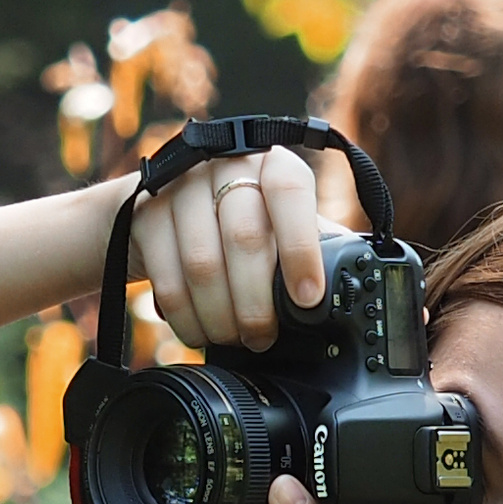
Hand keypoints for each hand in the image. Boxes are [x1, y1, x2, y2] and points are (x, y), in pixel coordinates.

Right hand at [128, 147, 326, 352]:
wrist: (163, 212)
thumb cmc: (238, 223)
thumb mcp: (281, 226)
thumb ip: (315, 245)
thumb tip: (357, 279)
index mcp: (272, 165)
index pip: (290, 192)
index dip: (301, 249)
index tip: (308, 299)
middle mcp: (226, 164)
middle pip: (244, 238)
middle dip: (256, 303)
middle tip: (263, 337)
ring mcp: (181, 185)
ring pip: (203, 263)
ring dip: (221, 316)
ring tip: (232, 339)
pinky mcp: (145, 212)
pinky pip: (167, 277)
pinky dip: (187, 317)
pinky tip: (200, 332)